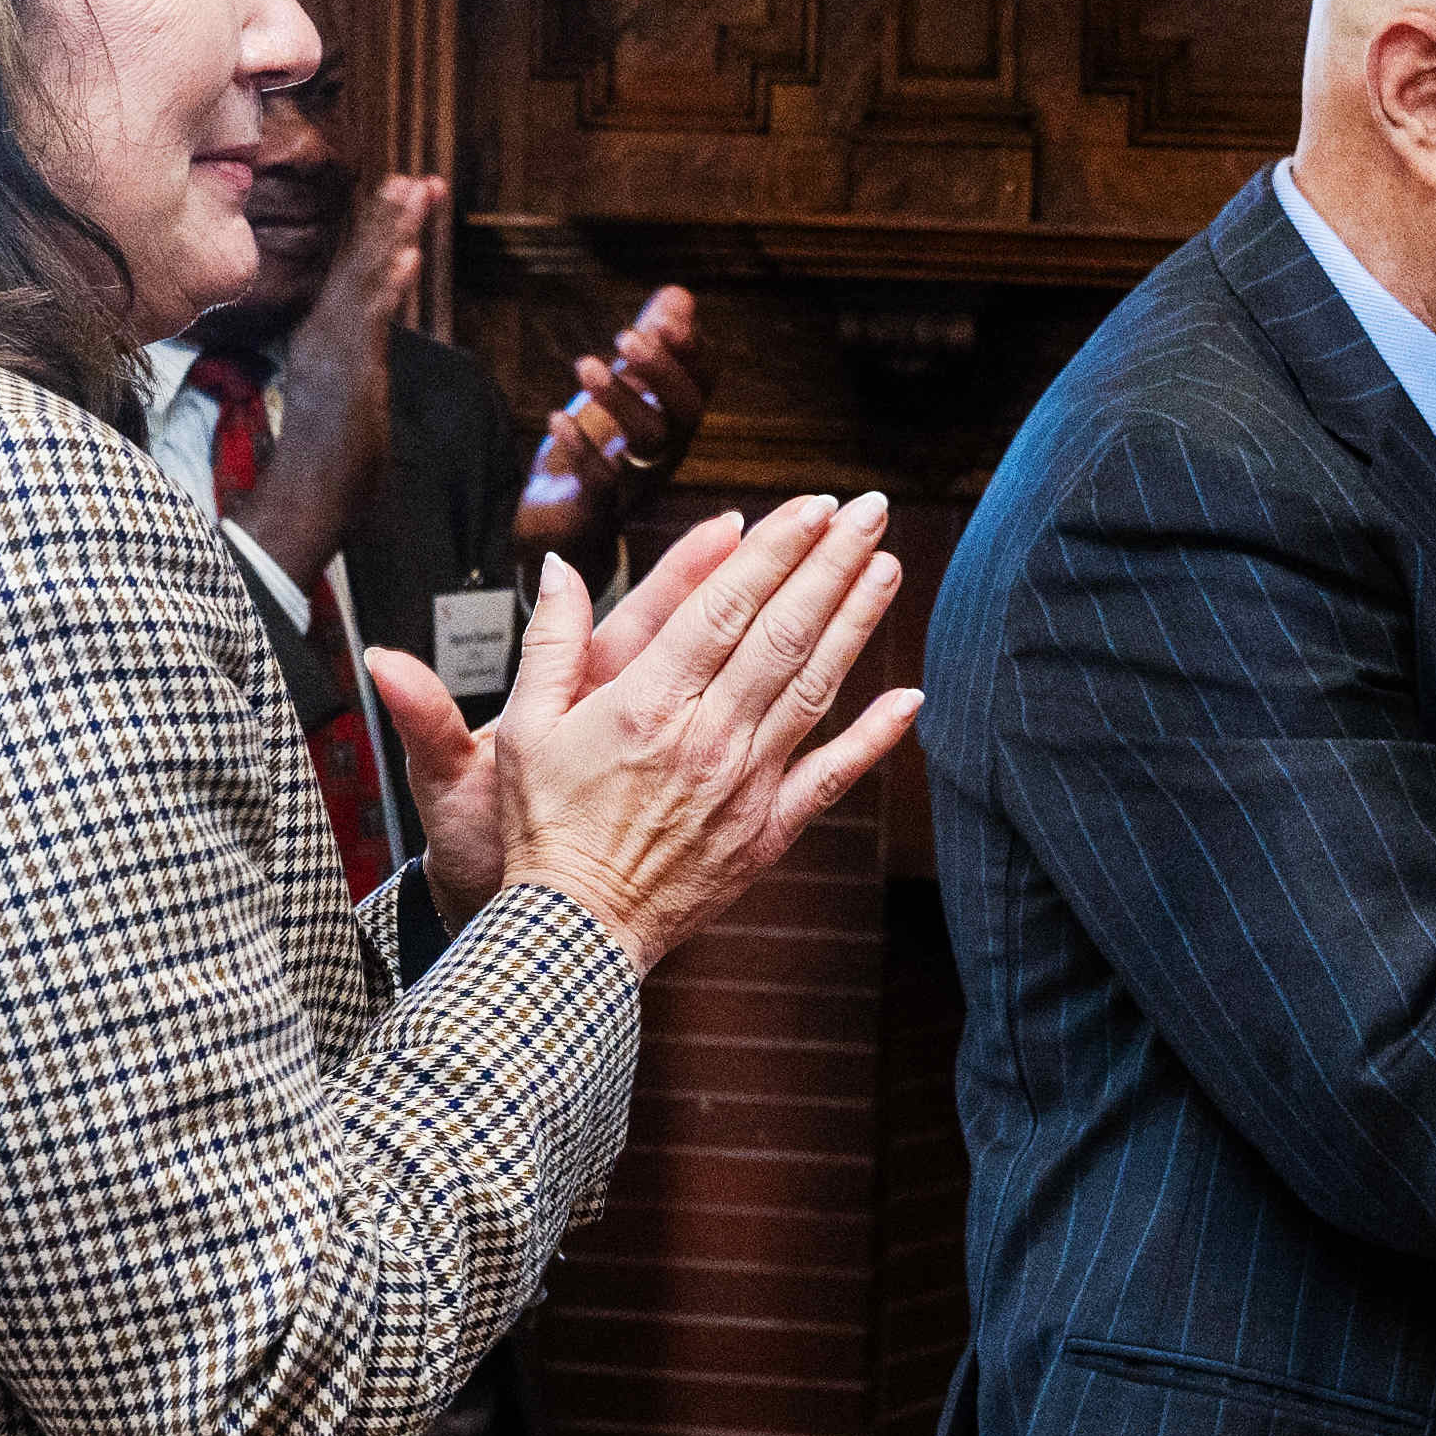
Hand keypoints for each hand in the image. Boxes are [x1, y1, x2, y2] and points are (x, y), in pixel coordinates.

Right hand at [237, 174, 437, 588]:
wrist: (305, 498)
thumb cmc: (329, 458)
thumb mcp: (351, 394)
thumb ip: (360, 360)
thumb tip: (370, 339)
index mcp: (325, 333)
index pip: (356, 271)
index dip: (380, 232)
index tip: (404, 194)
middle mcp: (325, 330)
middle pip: (361, 261)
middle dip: (392, 217)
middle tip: (421, 178)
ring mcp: (334, 346)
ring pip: (366, 277)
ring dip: (394, 233)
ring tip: (417, 193)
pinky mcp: (348, 369)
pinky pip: (372, 319)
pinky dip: (390, 284)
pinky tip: (411, 255)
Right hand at [365, 492, 921, 971]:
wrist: (574, 928)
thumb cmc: (544, 826)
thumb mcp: (525, 727)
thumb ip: (549, 643)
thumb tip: (561, 568)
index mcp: (646, 701)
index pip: (726, 605)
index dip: (775, 550)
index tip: (811, 507)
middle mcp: (706, 735)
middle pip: (783, 633)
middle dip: (831, 565)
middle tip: (870, 512)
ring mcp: (745, 782)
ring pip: (815, 688)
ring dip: (857, 624)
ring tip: (888, 566)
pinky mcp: (769, 830)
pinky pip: (833, 776)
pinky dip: (876, 736)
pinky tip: (911, 697)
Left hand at [513, 283, 703, 572]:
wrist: (568, 527)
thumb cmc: (600, 451)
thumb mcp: (625, 389)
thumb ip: (650, 344)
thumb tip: (678, 295)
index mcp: (674, 420)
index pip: (701, 383)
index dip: (691, 351)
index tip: (668, 319)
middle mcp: (665, 452)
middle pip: (686, 412)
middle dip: (662, 371)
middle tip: (626, 335)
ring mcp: (636, 482)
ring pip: (649, 441)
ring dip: (620, 398)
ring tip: (585, 364)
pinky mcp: (600, 509)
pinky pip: (602, 482)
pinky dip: (582, 450)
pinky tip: (557, 419)